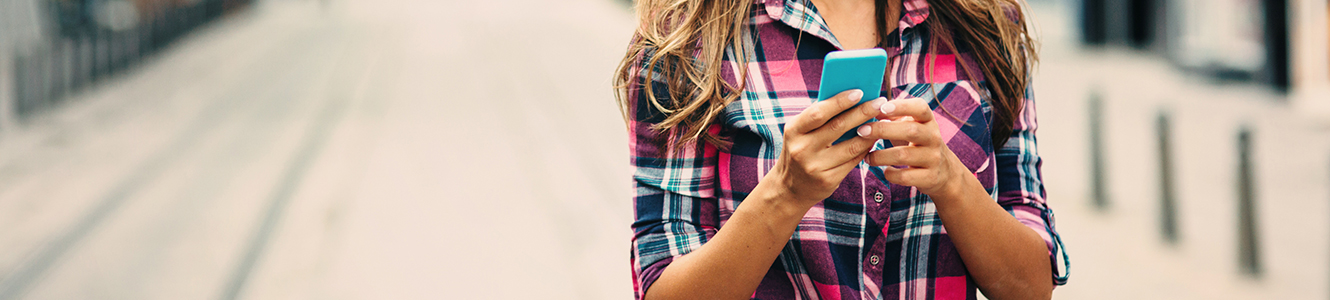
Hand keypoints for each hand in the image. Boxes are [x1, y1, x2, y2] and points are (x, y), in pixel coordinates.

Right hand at [770, 90, 885, 207]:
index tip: (859, 92)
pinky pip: (853, 161)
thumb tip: (850, 97)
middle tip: (879, 102)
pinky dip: (866, 148)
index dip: (840, 101)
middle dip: (862, 112)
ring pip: (851, 146)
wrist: (790, 189)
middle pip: (838, 126)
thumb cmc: (800, 151)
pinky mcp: (828, 180)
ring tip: (882, 121)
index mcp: (794, 130)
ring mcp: (815, 166)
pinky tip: (873, 139)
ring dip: (870, 132)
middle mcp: (802, 149)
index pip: (819, 112)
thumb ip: (819, 117)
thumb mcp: (800, 133)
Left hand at [858, 98, 973, 198]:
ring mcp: (933, 158)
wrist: (944, 171)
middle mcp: (933, 137)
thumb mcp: (912, 126)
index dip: (902, 106)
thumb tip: (869, 109)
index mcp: (928, 121)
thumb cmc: (918, 143)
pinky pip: (905, 176)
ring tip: (867, 156)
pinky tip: (885, 171)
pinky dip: (890, 174)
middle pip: (910, 130)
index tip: (882, 107)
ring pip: (903, 155)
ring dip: (880, 156)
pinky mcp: (929, 177)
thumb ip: (893, 116)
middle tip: (861, 131)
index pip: (920, 108)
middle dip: (883, 130)